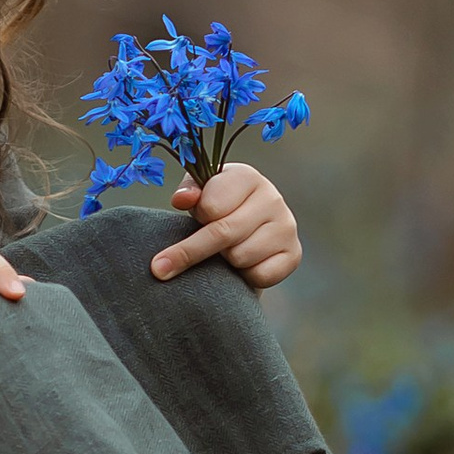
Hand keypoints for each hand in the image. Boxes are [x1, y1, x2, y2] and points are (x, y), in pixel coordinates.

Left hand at [150, 163, 301, 291]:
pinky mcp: (294, 254)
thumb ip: (188, 191)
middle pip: (223, 233)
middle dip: (189, 253)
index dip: (197, 217)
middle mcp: (272, 197)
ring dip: (224, 262)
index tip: (191, 221)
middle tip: (159, 269)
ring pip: (240, 256)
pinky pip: (260, 275)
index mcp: (247, 176)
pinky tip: (244, 264)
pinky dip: (245, 276)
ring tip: (225, 251)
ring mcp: (286, 226)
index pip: (212, 206)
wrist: (249, 231)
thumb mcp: (199, 194)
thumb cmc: (217, 208)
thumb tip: (182, 200)